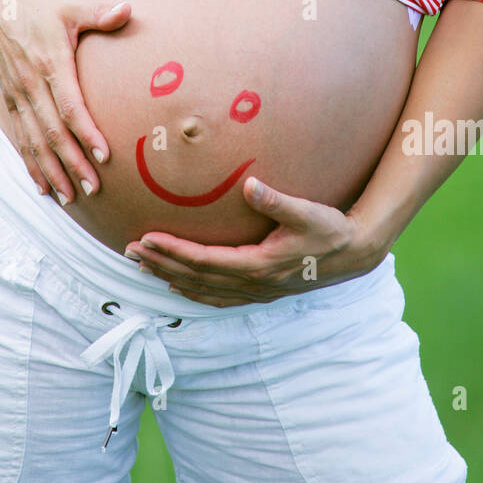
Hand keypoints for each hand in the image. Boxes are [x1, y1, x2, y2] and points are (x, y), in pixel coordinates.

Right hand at [0, 0, 130, 203]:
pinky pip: (20, 137)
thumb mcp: (70, 4)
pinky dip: (30, 163)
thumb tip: (128, 9)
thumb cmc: (41, 3)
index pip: (69, 105)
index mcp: (49, 62)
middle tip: (93, 188)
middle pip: (53, 131)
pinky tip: (42, 187)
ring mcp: (17, 94)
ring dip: (51, 171)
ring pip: (34, 141)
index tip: (104, 154)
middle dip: (72, 162)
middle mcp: (30, 83)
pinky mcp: (9, 99)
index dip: (86, 131)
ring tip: (70, 197)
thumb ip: (99, 12)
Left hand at [125, 176, 387, 305]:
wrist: (354, 254)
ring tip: (142, 267)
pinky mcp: (262, 291)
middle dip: (161, 264)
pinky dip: (194, 293)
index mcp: (259, 265)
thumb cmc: (330, 229)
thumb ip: (277, 200)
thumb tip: (250, 185)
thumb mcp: (306, 212)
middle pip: (196, 278)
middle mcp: (253, 283)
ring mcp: (257, 291)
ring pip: (203, 290)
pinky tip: (179, 288)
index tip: (146, 239)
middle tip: (128, 251)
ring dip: (171, 279)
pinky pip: (218, 298)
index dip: (173, 251)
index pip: (204, 260)